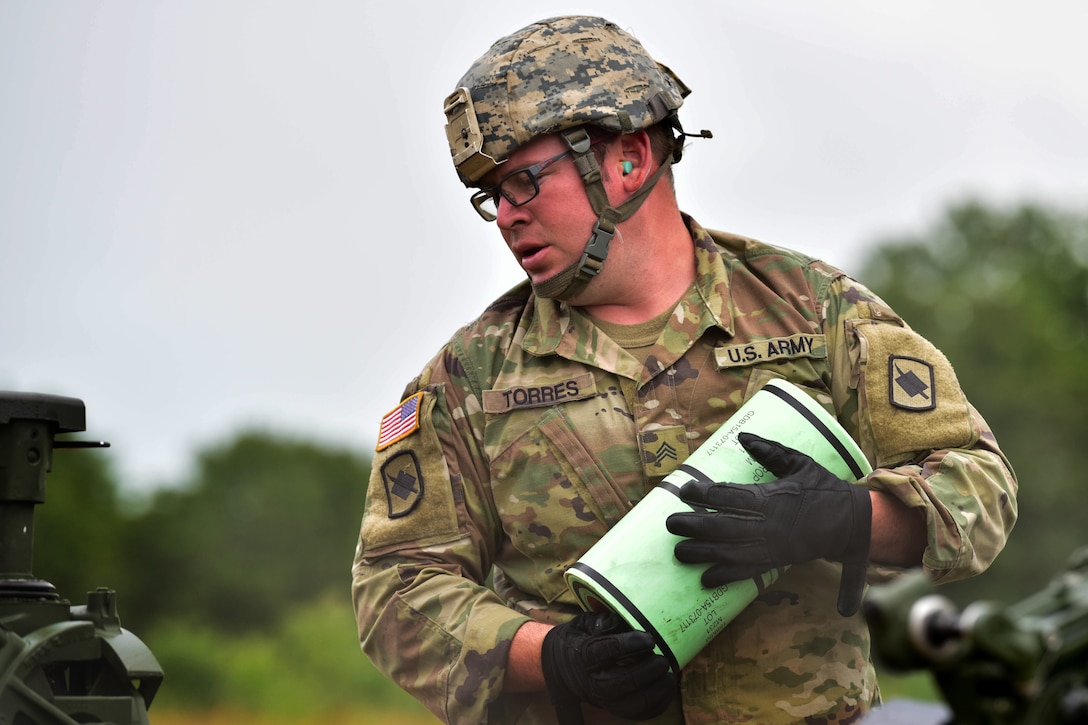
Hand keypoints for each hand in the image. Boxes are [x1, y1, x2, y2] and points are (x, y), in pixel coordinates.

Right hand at [541, 611, 676, 722]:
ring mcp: (604, 699)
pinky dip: (658, 704)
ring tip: (670, 675)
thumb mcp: (584, 623)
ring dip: (655, 692)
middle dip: (646, 673)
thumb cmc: (580, 639)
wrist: (563, 667)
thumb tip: (620, 620)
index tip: (648, 638)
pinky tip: (667, 687)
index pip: (604, 651)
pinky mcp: (616, 708)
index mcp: (582, 655)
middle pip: (620, 683)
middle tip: (663, 660)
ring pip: (631, 705)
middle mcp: (591, 681)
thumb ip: (602, 620)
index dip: (628, 645)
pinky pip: (639, 714)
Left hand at [665, 432, 871, 615]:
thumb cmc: (824, 489)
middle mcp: (769, 525)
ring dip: (703, 553)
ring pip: (731, 552)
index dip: (705, 494)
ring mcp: (772, 547)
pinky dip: (726, 577)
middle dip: (695, 526)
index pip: (731, 496)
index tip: (685, 490)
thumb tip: (744, 437)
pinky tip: (705, 579)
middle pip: (724, 527)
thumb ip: (771, 451)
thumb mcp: (800, 463)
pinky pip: (748, 572)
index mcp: (773, 498)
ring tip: (679, 552)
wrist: (854, 524)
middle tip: (670, 523)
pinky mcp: (776, 562)